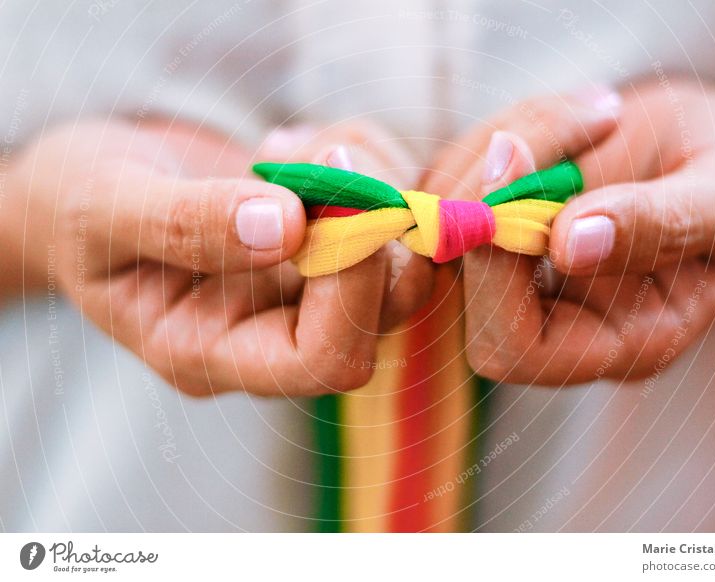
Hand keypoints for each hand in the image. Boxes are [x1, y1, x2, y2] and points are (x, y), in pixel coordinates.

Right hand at [9, 119, 431, 394]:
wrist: (92, 182)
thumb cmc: (76, 206)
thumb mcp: (102, 212)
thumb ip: (183, 224)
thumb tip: (285, 224)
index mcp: (211, 354)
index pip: (324, 359)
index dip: (352, 282)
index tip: (338, 191)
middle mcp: (272, 334)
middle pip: (382, 313)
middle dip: (376, 224)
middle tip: (327, 150)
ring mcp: (305, 291)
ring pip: (402, 260)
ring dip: (380, 183)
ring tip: (304, 142)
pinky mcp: (326, 245)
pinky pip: (390, 211)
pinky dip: (372, 161)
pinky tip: (304, 142)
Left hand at [423, 81, 714, 384]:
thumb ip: (659, 225)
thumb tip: (570, 243)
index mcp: (624, 342)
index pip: (515, 347)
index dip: (495, 275)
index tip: (512, 180)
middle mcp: (565, 320)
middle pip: (464, 295)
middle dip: (480, 208)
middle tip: (527, 141)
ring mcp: (530, 276)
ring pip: (452, 233)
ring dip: (489, 161)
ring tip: (579, 119)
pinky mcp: (509, 231)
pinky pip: (458, 192)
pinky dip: (487, 146)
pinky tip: (552, 125)